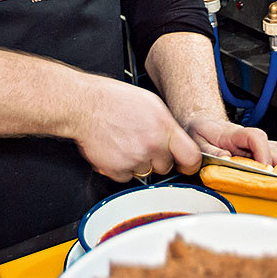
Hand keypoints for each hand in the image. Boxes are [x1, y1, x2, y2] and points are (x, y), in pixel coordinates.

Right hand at [70, 77, 202, 182]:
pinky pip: (126, 177)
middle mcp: (152, 145)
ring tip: (125, 142)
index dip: (189, 163)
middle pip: (166, 167)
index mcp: (164, 127)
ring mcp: (134, 159)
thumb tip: (177, 141)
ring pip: (145, 172)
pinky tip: (115, 150)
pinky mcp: (117, 170)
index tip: (185, 164)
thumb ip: (167, 126)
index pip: (191, 157)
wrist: (85, 105)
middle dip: (157, 159)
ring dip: (138, 163)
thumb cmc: (115, 100)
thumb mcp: (152, 104)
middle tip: (142, 143)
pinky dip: (121, 168)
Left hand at [183, 116, 276, 180]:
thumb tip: (224, 159)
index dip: (263, 154)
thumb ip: (211, 151)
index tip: (266, 168)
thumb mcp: (198, 140)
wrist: (200, 121)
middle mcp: (249, 137)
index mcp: (234, 134)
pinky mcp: (258, 146)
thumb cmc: (199, 131)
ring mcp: (255, 142)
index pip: (255, 139)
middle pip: (273, 148)